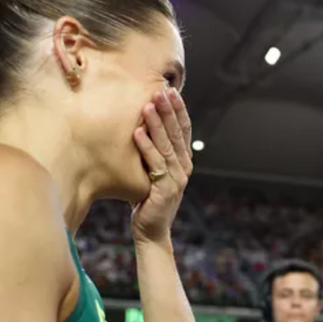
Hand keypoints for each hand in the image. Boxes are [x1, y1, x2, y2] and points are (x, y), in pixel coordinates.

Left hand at [131, 88, 193, 243]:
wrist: (151, 230)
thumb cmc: (148, 199)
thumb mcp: (154, 172)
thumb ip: (155, 153)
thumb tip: (143, 126)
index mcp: (184, 161)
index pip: (184, 130)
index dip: (179, 110)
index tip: (171, 90)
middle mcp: (185, 168)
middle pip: (178, 134)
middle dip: (169, 111)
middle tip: (161, 91)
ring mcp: (177, 179)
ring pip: (168, 146)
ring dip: (158, 124)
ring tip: (149, 105)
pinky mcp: (166, 189)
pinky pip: (155, 164)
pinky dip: (146, 147)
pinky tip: (138, 132)